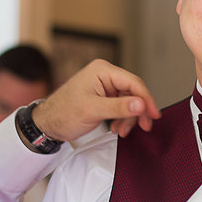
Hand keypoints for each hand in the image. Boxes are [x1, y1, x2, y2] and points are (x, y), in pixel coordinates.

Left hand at [31, 59, 161, 141]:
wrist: (48, 124)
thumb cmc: (63, 113)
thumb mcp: (93, 111)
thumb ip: (119, 107)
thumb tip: (141, 104)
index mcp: (102, 70)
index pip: (133, 82)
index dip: (146, 99)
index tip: (154, 114)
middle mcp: (105, 75)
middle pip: (133, 92)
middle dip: (137, 111)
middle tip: (143, 127)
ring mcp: (105, 86)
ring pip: (129, 102)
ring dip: (128, 118)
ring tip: (121, 131)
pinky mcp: (104, 97)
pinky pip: (121, 107)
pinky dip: (122, 119)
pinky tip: (117, 128)